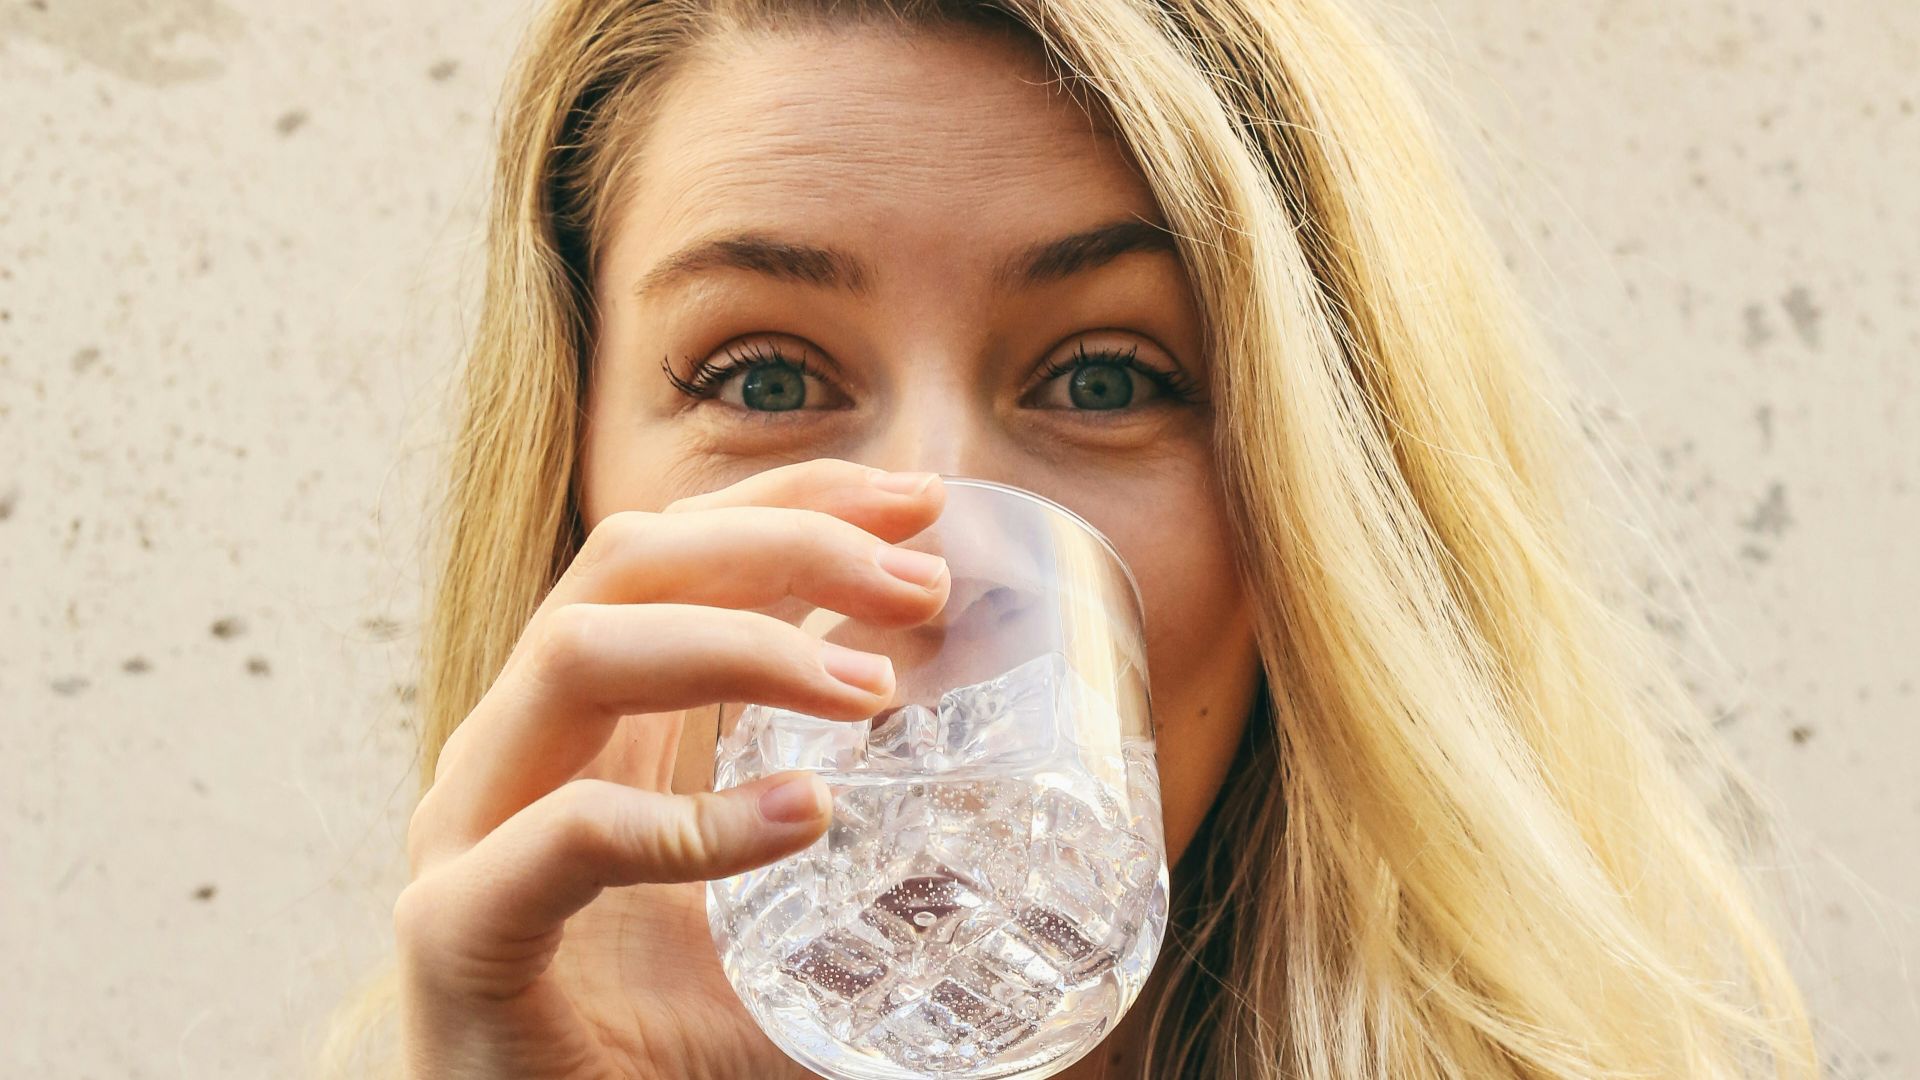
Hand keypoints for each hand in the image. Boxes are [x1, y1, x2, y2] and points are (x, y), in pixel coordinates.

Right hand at [394, 459, 949, 1078]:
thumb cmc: (643, 1041)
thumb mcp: (766, 917)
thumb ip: (843, 855)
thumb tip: (1006, 837)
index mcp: (582, 722)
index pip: (675, 551)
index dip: (791, 500)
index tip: (918, 500)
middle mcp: (516, 747)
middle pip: (628, 563)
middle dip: (783, 542)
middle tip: (921, 583)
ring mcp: (468, 829)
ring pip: (578, 651)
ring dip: (741, 643)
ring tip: (873, 690)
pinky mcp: (455, 930)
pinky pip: (567, 836)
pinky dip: (691, 820)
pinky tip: (801, 819)